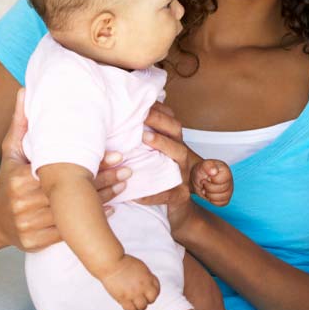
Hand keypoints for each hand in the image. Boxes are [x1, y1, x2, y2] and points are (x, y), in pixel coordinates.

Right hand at [0, 90, 130, 250]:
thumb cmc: (7, 180)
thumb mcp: (10, 151)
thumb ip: (21, 123)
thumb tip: (25, 90)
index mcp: (20, 179)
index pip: (65, 170)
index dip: (94, 163)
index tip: (118, 154)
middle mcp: (24, 203)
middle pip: (73, 191)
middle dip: (105, 180)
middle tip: (129, 169)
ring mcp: (29, 224)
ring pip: (74, 213)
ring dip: (103, 200)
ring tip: (124, 186)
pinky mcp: (34, 243)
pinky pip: (68, 234)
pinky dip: (90, 223)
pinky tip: (111, 211)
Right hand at [99, 254, 159, 309]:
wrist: (112, 264)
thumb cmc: (124, 263)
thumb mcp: (141, 267)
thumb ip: (146, 276)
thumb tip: (148, 283)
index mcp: (148, 277)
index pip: (157, 289)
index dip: (154, 291)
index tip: (149, 292)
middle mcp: (143, 286)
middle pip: (152, 299)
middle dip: (148, 299)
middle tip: (143, 298)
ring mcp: (133, 293)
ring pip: (143, 307)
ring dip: (140, 306)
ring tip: (136, 304)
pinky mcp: (123, 299)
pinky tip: (131, 309)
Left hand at [139, 102, 199, 235]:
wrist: (177, 206)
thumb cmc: (160, 178)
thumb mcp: (155, 157)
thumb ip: (146, 142)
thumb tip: (125, 120)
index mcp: (175, 146)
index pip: (172, 124)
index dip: (160, 112)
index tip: (142, 103)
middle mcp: (181, 158)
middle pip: (177, 134)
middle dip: (160, 122)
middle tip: (141, 115)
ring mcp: (183, 176)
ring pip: (178, 157)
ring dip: (163, 145)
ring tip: (144, 139)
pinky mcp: (179, 196)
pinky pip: (168, 194)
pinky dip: (152, 195)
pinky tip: (135, 194)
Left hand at [191, 159, 232, 205]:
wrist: (198, 177)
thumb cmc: (201, 171)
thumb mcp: (202, 166)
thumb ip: (208, 166)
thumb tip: (214, 171)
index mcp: (225, 171)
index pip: (221, 180)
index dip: (210, 181)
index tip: (205, 178)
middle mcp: (229, 180)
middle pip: (222, 190)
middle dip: (209, 188)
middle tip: (204, 183)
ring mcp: (229, 190)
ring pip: (222, 198)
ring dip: (210, 195)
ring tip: (206, 189)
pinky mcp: (225, 198)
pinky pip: (221, 204)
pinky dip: (213, 201)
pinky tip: (209, 195)